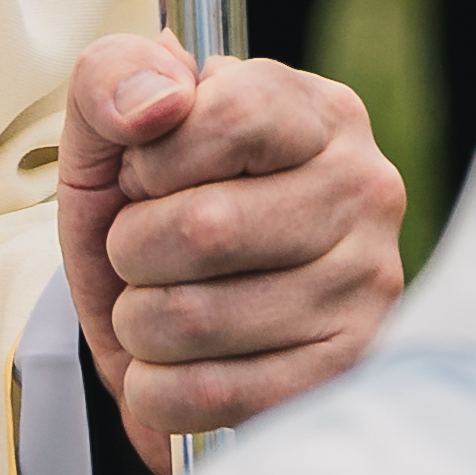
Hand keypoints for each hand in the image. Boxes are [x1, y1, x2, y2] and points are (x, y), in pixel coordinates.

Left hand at [58, 35, 404, 474]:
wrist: (172, 334)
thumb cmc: (151, 219)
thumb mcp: (108, 137)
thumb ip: (110, 80)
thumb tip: (156, 100)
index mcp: (317, 113)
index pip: (230, 114)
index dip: (153, 158)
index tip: (144, 179)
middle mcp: (365, 190)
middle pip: (204, 227)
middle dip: (133, 250)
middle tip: (143, 254)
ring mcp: (367, 287)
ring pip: (195, 318)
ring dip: (139, 323)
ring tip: (160, 311)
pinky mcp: (345, 374)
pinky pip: (212, 394)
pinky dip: (158, 389)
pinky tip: (179, 366)